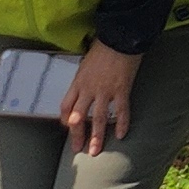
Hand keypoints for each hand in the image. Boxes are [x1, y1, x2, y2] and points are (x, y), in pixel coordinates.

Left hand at [60, 42, 141, 157]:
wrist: (120, 37)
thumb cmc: (103, 47)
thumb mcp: (86, 62)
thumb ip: (84, 77)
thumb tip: (84, 85)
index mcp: (78, 82)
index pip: (67, 105)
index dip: (66, 119)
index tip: (68, 127)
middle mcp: (89, 89)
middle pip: (79, 117)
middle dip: (77, 134)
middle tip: (77, 148)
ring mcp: (105, 91)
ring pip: (98, 119)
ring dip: (96, 136)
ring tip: (95, 150)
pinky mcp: (122, 90)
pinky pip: (121, 111)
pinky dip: (122, 123)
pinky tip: (122, 134)